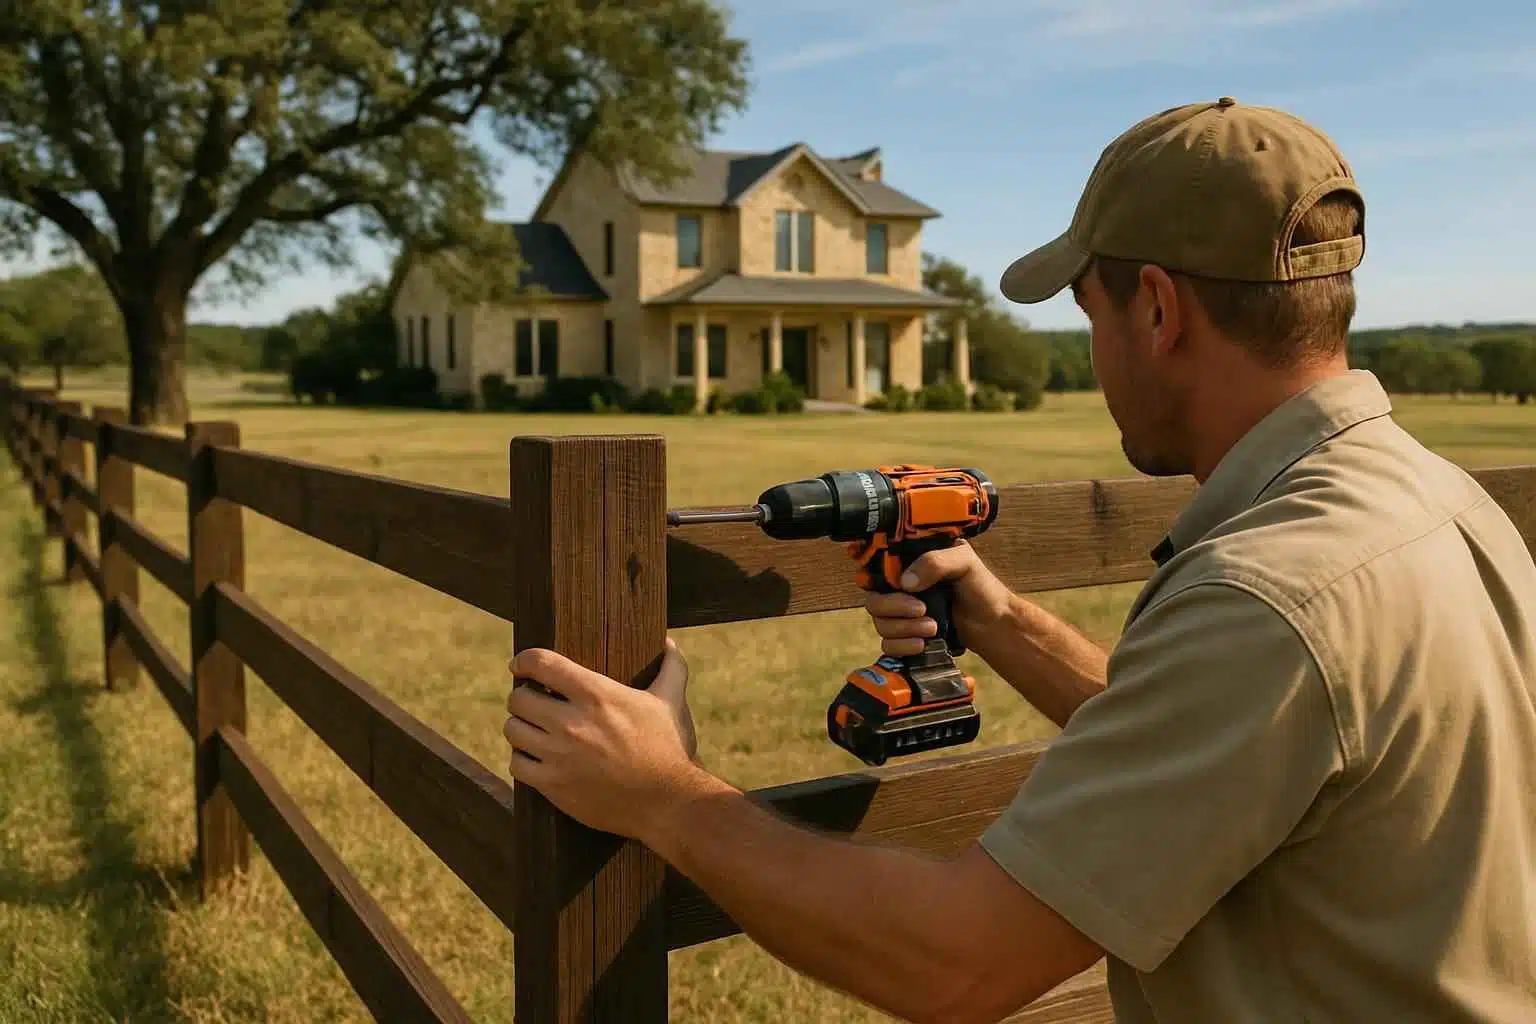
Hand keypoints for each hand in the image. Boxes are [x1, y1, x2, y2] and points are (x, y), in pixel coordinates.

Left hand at [503, 638, 703, 840]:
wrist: (666, 802)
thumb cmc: (667, 749)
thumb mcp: (671, 702)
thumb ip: (671, 667)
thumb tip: (668, 641)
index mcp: (597, 695)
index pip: (541, 663)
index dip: (524, 660)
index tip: (521, 665)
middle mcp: (572, 723)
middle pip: (518, 698)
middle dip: (523, 696)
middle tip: (532, 701)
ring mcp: (559, 756)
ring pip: (513, 730)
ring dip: (520, 726)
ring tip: (533, 728)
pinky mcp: (554, 785)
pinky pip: (517, 764)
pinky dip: (522, 759)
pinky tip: (536, 757)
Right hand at [864, 540, 1013, 656]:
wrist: (995, 623)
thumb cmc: (982, 587)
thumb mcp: (963, 561)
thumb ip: (934, 562)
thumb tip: (905, 583)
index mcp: (909, 564)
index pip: (876, 570)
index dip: (876, 579)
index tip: (898, 586)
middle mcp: (901, 589)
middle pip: (873, 600)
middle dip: (894, 608)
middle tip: (922, 610)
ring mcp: (902, 615)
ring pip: (880, 623)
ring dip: (903, 629)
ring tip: (932, 628)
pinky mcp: (907, 637)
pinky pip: (887, 644)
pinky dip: (902, 646)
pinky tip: (922, 644)